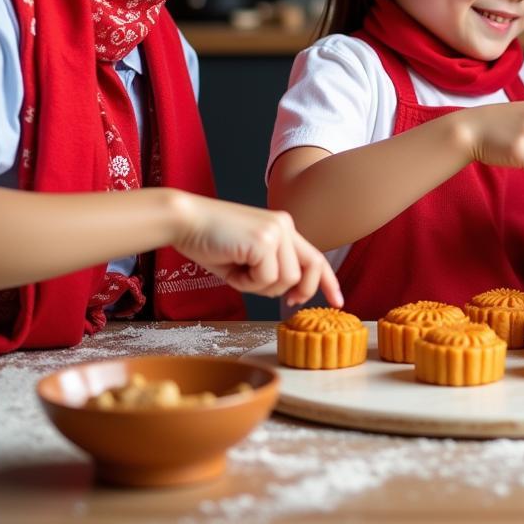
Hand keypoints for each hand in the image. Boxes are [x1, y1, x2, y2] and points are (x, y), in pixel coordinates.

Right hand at [170, 192, 343, 307]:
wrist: (185, 221)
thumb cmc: (210, 241)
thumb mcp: (247, 258)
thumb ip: (271, 270)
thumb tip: (289, 293)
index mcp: (283, 228)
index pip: (315, 256)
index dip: (327, 280)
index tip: (337, 300)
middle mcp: (285, 226)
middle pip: (309, 270)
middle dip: (302, 291)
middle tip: (289, 302)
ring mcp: (276, 231)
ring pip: (287, 279)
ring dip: (261, 286)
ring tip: (239, 272)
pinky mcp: (264, 240)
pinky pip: (266, 278)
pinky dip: (247, 283)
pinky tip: (233, 267)